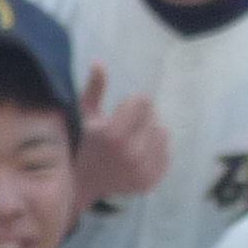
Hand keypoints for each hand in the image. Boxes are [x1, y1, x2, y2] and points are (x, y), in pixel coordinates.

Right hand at [75, 66, 170, 204]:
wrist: (81, 186)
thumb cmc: (81, 144)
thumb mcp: (84, 115)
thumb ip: (94, 89)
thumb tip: (98, 61)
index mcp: (113, 134)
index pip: (143, 100)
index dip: (130, 103)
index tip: (119, 112)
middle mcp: (131, 154)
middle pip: (153, 115)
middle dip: (139, 117)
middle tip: (124, 128)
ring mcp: (143, 170)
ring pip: (162, 132)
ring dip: (149, 132)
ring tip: (131, 140)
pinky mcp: (151, 181)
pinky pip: (166, 152)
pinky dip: (154, 150)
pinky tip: (137, 154)